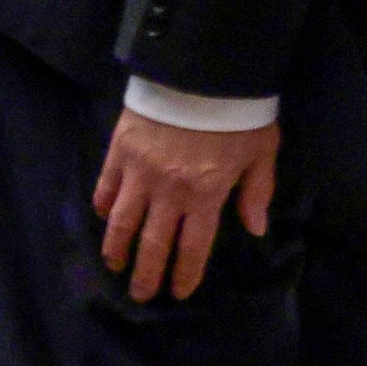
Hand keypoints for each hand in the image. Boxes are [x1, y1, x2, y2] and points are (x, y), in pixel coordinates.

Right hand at [91, 115, 282, 303]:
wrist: (201, 69)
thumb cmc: (239, 111)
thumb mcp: (262, 151)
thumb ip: (257, 191)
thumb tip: (255, 228)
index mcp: (206, 194)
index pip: (192, 247)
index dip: (184, 273)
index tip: (178, 293)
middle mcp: (169, 191)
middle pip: (152, 243)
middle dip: (146, 274)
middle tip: (140, 295)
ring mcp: (139, 172)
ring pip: (122, 222)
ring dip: (117, 249)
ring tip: (115, 266)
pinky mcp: (119, 151)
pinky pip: (106, 187)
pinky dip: (104, 206)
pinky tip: (105, 219)